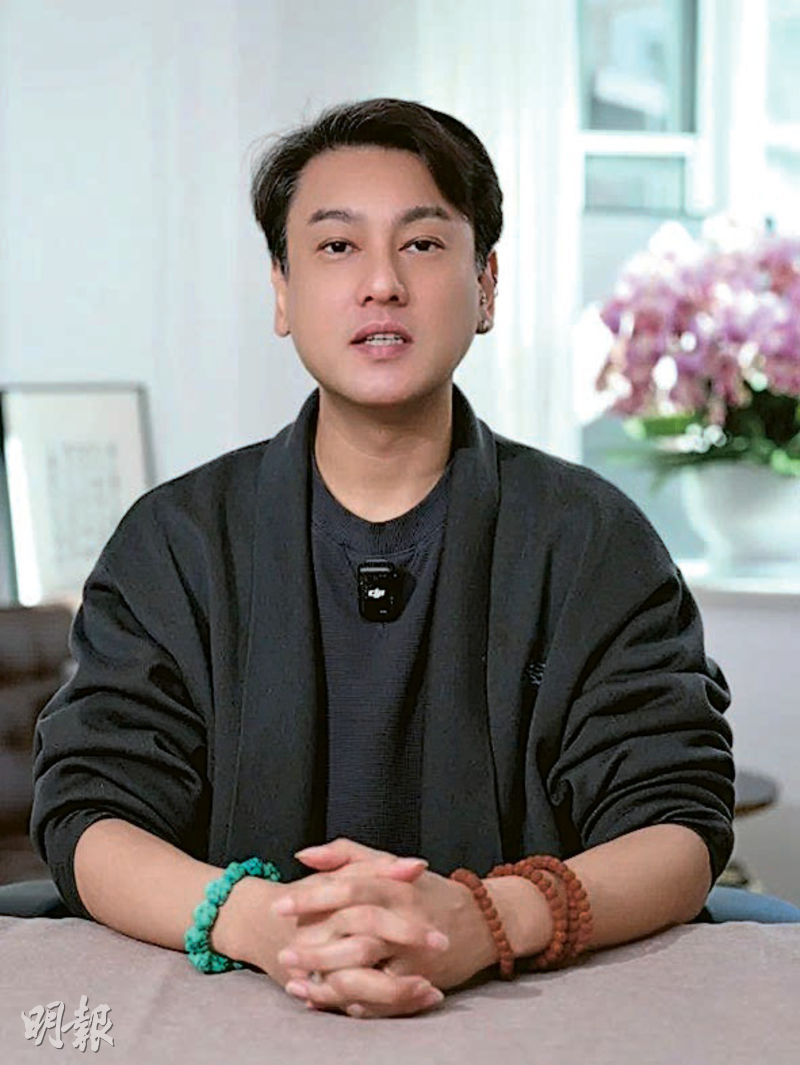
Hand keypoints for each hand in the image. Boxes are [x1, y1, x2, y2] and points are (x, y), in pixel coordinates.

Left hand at [274, 838, 494, 1017]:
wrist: (481, 923)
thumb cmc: (426, 892)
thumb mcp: (388, 865)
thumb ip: (346, 855)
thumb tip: (304, 855)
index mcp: (394, 885)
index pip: (348, 888)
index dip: (312, 897)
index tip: (280, 905)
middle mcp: (404, 917)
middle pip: (354, 930)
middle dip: (315, 946)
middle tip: (284, 954)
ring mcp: (413, 953)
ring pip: (365, 968)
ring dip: (327, 979)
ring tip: (297, 982)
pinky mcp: (419, 981)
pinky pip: (380, 998)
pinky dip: (351, 1002)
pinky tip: (326, 1000)